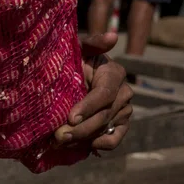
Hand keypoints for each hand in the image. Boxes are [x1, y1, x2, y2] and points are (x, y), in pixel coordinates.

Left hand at [55, 32, 133, 150]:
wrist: (70, 76)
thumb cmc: (73, 60)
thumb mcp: (79, 49)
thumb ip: (92, 42)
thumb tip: (113, 36)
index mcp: (115, 73)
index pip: (104, 94)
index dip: (88, 107)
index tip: (70, 117)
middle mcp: (124, 92)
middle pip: (104, 115)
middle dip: (80, 128)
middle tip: (58, 137)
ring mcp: (124, 110)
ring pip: (105, 129)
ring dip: (83, 138)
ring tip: (60, 142)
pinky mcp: (121, 125)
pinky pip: (114, 140)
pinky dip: (99, 145)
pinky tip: (80, 146)